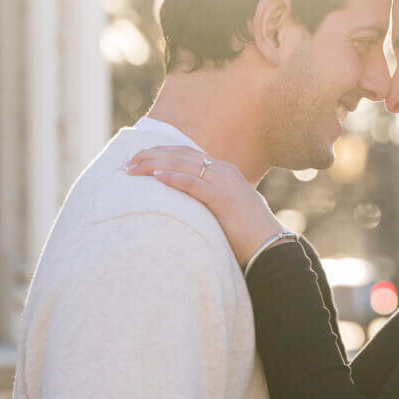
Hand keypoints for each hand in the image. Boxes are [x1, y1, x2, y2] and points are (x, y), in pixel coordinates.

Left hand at [125, 146, 283, 266]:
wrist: (270, 245)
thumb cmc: (248, 233)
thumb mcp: (226, 209)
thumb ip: (209, 200)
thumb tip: (186, 205)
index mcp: (224, 171)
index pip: (187, 154)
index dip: (161, 153)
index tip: (139, 158)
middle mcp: (223, 171)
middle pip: (180, 155)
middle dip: (151, 156)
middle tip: (127, 162)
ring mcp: (224, 182)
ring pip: (183, 165)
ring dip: (154, 165)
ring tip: (132, 169)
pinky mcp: (223, 198)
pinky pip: (193, 184)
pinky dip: (173, 178)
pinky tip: (156, 177)